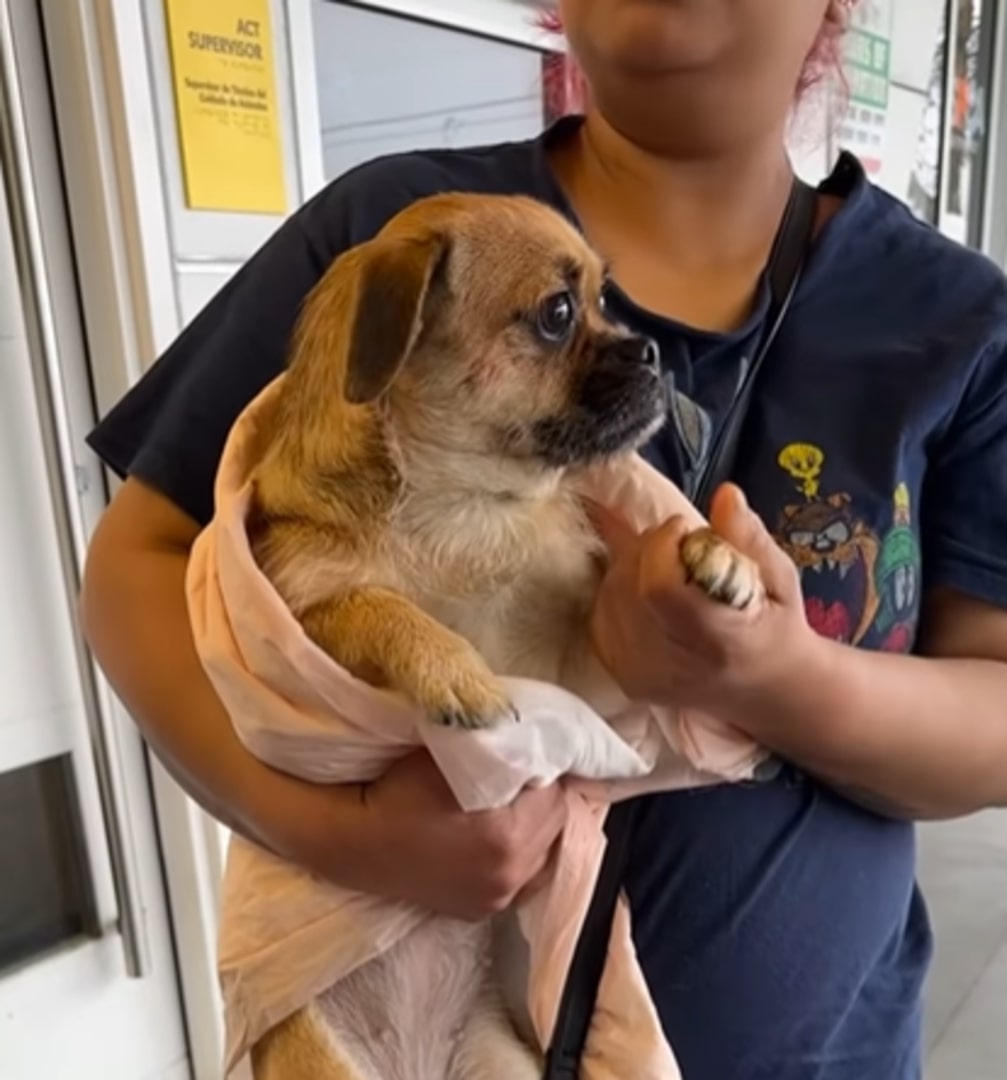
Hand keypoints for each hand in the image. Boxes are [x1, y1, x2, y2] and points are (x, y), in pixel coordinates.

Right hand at [359, 751, 566, 919]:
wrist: (355, 841)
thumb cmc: (399, 788)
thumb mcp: (453, 754)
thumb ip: (501, 750)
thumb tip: (534, 742)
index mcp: (506, 836)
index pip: (556, 794)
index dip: (544, 770)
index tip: (526, 757)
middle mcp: (509, 875)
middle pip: (554, 825)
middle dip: (542, 799)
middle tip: (519, 778)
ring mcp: (496, 899)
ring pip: (541, 853)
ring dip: (532, 828)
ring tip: (507, 808)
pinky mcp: (480, 911)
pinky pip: (520, 877)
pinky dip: (516, 855)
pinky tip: (494, 838)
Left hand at [589, 483, 815, 713]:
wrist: (765, 687)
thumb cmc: (773, 626)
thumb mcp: (780, 580)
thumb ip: (749, 538)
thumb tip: (726, 495)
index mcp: (719, 641)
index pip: (659, 587)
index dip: (662, 544)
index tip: (684, 530)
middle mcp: (672, 664)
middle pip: (628, 584)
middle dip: (648, 548)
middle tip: (680, 548)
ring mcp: (640, 674)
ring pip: (609, 593)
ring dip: (631, 565)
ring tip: (669, 568)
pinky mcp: (621, 673)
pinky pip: (599, 612)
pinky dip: (618, 589)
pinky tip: (646, 586)